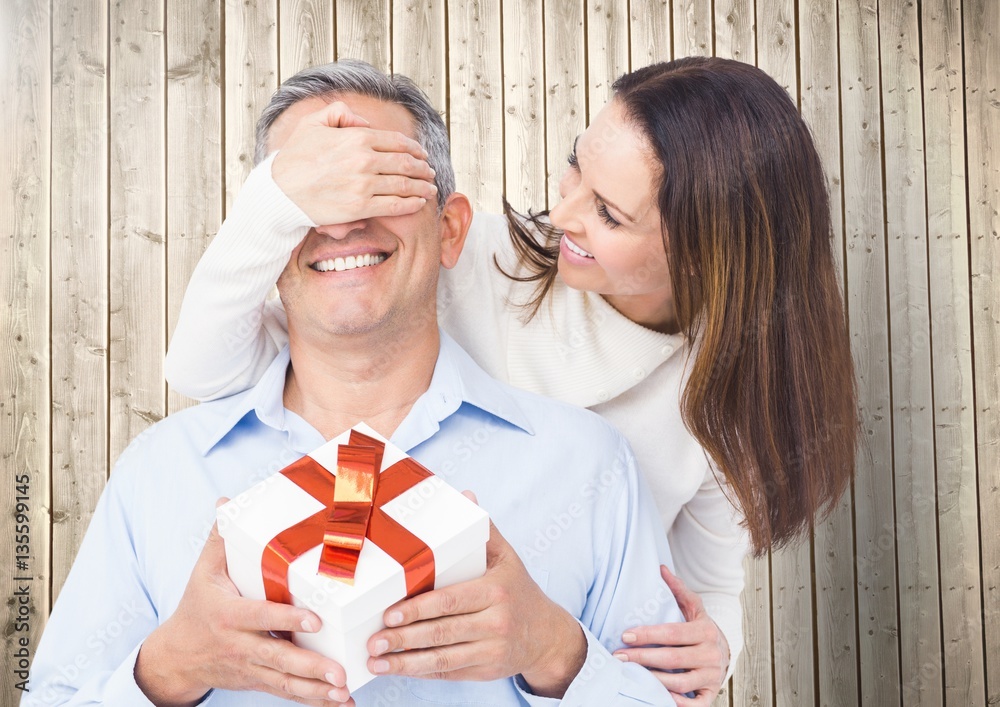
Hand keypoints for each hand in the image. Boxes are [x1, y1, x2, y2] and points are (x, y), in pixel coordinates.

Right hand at [134, 499, 352, 705]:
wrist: (176, 657)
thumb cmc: (197, 605)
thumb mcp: (204, 571)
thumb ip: (221, 538)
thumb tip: (226, 501)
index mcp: (228, 615)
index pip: (261, 617)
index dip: (287, 618)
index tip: (315, 620)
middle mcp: (240, 645)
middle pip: (278, 657)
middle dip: (310, 666)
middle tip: (340, 672)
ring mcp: (250, 668)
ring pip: (285, 682)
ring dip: (317, 690)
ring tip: (345, 691)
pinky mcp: (258, 681)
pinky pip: (287, 693)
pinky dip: (313, 700)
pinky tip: (341, 703)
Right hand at [271, 100, 437, 224]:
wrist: (280, 192)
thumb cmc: (294, 158)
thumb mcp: (312, 124)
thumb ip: (339, 114)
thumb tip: (364, 122)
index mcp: (356, 137)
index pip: (397, 142)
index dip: (415, 149)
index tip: (423, 155)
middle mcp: (364, 160)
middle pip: (406, 163)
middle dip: (423, 168)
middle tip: (431, 172)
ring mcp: (364, 185)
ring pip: (405, 185)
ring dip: (423, 186)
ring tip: (431, 188)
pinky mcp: (361, 207)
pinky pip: (395, 205)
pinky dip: (412, 204)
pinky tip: (420, 203)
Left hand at [366, 494, 586, 697]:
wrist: (547, 635)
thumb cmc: (518, 589)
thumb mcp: (506, 557)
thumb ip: (483, 530)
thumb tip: (466, 494)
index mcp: (495, 591)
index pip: (450, 601)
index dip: (418, 609)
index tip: (389, 614)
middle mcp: (495, 622)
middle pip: (442, 632)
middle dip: (404, 638)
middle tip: (373, 641)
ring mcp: (491, 650)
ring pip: (443, 659)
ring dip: (406, 663)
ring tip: (376, 661)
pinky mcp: (486, 671)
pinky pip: (449, 673)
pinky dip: (421, 672)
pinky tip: (398, 669)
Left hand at [613, 565, 729, 705]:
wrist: (725, 653)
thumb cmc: (701, 629)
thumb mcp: (694, 608)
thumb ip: (678, 589)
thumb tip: (661, 568)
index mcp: (706, 631)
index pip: (672, 633)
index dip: (647, 635)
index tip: (625, 636)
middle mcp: (711, 654)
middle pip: (672, 658)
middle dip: (642, 657)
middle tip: (618, 656)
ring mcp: (711, 676)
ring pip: (680, 682)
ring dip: (653, 680)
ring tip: (630, 675)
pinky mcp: (710, 694)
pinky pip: (693, 704)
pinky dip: (675, 701)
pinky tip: (656, 695)